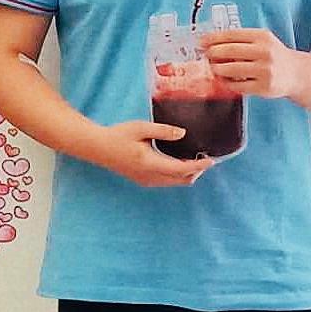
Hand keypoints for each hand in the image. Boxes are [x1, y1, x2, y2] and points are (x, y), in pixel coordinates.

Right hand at [83, 120, 211, 186]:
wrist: (98, 148)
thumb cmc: (118, 135)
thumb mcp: (141, 128)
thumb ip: (163, 131)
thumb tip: (183, 133)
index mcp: (150, 163)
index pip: (181, 169)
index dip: (198, 166)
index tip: (211, 160)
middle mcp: (149, 176)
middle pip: (181, 180)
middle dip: (196, 171)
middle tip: (206, 159)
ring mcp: (146, 180)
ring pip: (174, 182)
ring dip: (187, 173)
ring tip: (195, 160)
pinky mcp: (142, 180)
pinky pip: (166, 181)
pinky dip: (177, 174)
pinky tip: (179, 163)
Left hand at [203, 28, 305, 99]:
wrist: (296, 74)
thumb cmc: (274, 56)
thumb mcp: (263, 42)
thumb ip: (242, 41)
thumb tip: (212, 43)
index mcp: (262, 37)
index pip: (232, 34)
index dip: (213, 38)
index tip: (202, 42)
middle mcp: (265, 52)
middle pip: (230, 50)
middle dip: (213, 53)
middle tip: (206, 55)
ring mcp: (265, 70)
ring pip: (231, 69)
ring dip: (218, 69)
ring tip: (214, 68)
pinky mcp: (264, 87)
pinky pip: (238, 86)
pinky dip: (227, 83)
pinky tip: (225, 80)